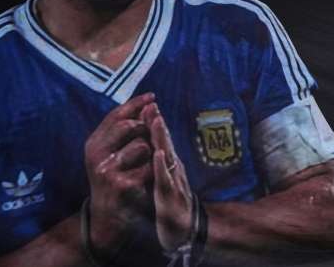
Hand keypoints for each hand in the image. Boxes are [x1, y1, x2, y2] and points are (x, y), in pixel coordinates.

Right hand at [83, 93, 155, 256]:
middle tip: (150, 139)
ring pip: (142, 146)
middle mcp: (95, 154)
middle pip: (130, 127)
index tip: (153, 96)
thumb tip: (149, 103)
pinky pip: (149, 167)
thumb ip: (126, 130)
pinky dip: (154, 171)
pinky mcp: (121, 185)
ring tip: (144, 166)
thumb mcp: (112, 153)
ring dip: (151, 154)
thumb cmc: (114, 179)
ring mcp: (107, 170)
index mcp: (93, 143)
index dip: (135, 103)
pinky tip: (147, 179)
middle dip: (145, 130)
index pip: (115, 116)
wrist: (108, 217)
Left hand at [144, 103, 195, 252]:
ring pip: (168, 156)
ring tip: (156, 121)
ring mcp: (174, 181)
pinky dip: (162, 166)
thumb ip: (162, 163)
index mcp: (170, 166)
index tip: (148, 103)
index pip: (161, 140)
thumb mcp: (166, 180)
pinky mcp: (171, 196)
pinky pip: (165, 179)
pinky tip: (157, 155)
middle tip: (152, 104)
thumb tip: (157, 144)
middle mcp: (174, 170)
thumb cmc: (173, 204)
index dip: (155, 123)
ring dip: (162, 138)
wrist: (185, 231)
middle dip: (158, 123)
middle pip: (166, 143)